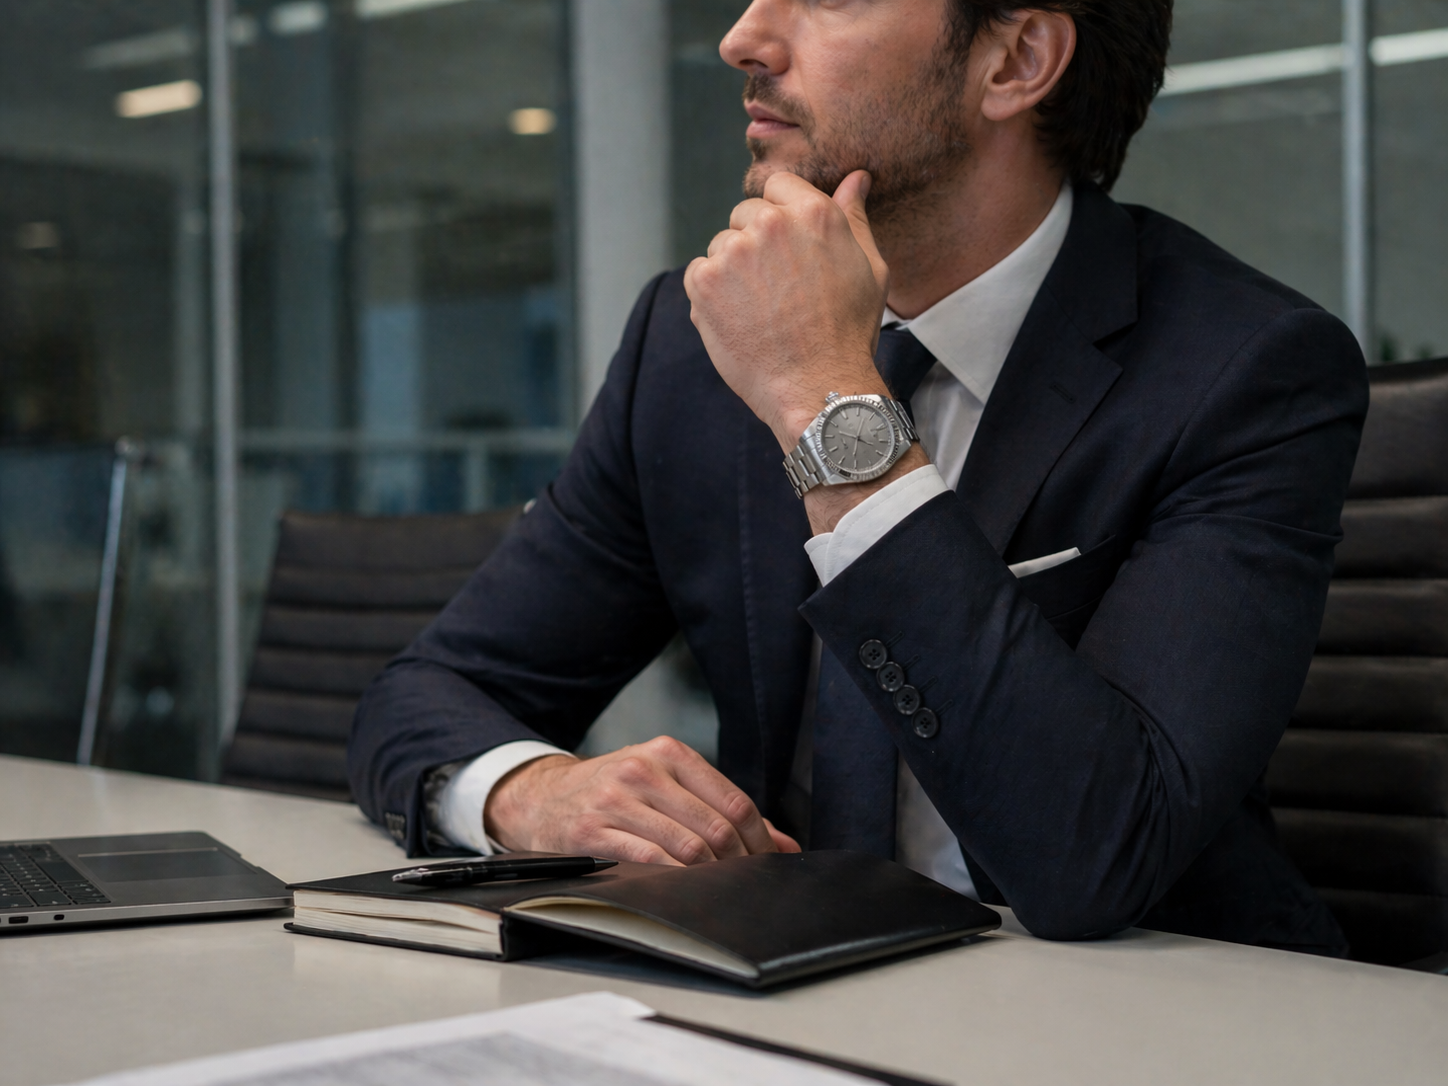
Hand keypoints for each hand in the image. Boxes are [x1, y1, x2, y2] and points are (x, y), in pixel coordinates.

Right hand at [482, 736, 800, 865]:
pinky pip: (648, 863)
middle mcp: (644, 770)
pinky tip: (683, 893)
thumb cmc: (612, 793)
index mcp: (669, 753)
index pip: (735, 802)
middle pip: (716, 829)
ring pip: (687, 850)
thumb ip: (721, 808)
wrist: (541, 797)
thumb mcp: (664, 783)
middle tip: (747, 886)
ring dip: (711, 879)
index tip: (769, 864)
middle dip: (740, 865)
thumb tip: (786, 846)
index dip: (761, 841)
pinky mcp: (592, 832)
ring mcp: (616, 800)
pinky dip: (675, 883)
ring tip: (719, 893)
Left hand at [684, 170, 890, 451]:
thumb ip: (854, 218)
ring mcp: (734, 252)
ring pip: (721, 245)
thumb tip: (857, 178)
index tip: (786, 248)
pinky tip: (740, 319)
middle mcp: (771, 225)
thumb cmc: (847, 333)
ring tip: (761, 310)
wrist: (816, 388)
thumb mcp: (869, 270)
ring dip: (733, 270)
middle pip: (745, 213)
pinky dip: (711, 294)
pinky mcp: (704, 282)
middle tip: (777, 289)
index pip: (778, 185)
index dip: (780, 215)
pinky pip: (698, 272)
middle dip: (755, 243)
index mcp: (814, 213)